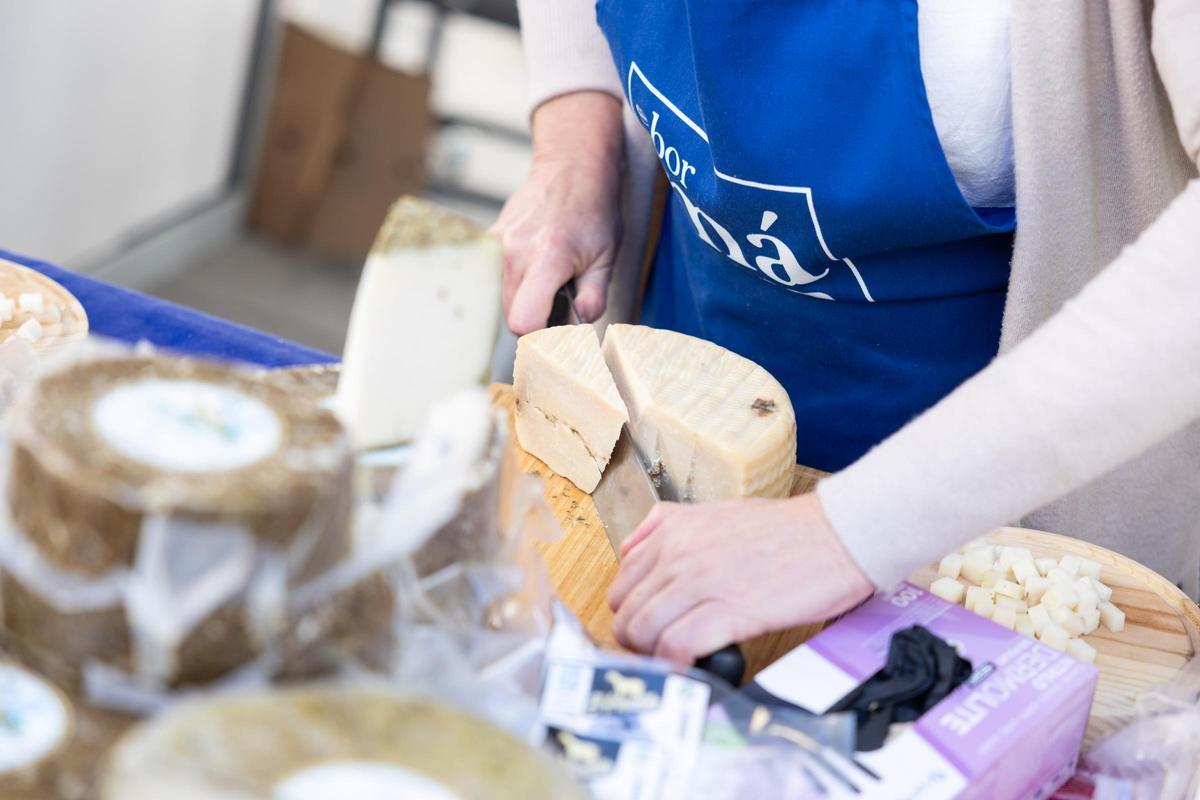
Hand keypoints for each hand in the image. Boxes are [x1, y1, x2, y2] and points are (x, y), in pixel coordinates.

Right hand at [492, 92, 623, 334]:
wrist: (571, 167)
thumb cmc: (593, 210)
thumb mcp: (607, 257)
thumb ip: (595, 297)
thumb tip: (580, 321)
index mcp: (548, 258)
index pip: (523, 321)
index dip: (541, 334)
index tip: (557, 328)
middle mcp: (515, 252)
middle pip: (511, 316)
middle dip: (535, 319)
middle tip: (559, 301)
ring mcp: (498, 245)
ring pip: (502, 299)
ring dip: (524, 300)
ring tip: (548, 280)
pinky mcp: (490, 240)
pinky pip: (496, 279)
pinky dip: (515, 283)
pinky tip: (534, 267)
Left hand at [607, 493, 875, 665]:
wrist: (837, 535)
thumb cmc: (786, 530)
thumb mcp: (716, 512)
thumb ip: (669, 526)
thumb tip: (632, 550)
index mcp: (673, 530)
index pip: (622, 584)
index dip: (632, 614)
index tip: (650, 629)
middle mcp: (678, 553)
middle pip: (626, 613)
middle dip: (639, 641)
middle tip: (663, 652)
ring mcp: (700, 581)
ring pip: (643, 632)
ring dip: (655, 656)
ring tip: (679, 662)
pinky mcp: (729, 610)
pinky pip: (677, 647)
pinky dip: (678, 665)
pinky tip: (695, 668)